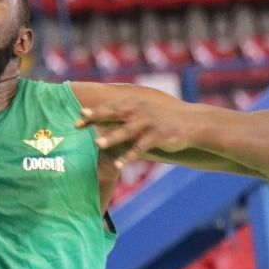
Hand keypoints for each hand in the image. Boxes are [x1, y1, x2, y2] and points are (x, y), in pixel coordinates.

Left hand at [75, 86, 205, 170]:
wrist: (192, 122)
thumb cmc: (162, 119)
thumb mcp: (143, 111)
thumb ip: (124, 115)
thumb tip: (101, 122)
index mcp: (134, 104)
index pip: (109, 107)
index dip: (93, 113)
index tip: (76, 118)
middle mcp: (139, 110)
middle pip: (114, 113)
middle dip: (96, 117)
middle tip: (78, 123)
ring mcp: (149, 122)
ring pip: (127, 130)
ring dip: (112, 137)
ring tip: (97, 144)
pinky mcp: (159, 135)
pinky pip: (141, 147)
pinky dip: (129, 156)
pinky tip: (118, 164)